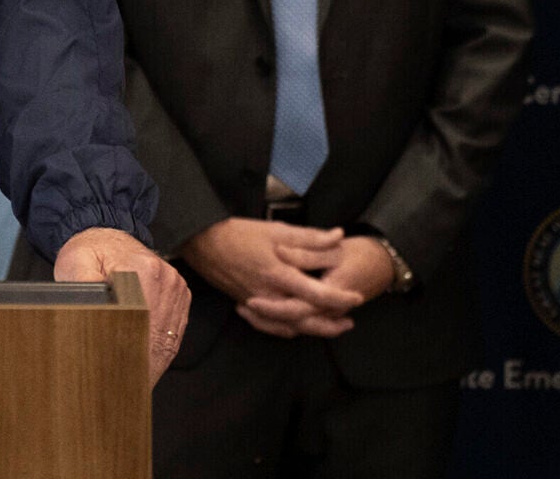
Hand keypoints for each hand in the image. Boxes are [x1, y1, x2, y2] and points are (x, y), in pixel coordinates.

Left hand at [53, 226, 191, 380]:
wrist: (105, 235)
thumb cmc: (89, 252)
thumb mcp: (75, 263)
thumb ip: (82, 287)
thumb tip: (93, 313)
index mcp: (140, 270)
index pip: (140, 324)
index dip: (131, 356)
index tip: (120, 379)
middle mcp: (165, 279)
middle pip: (158, 337)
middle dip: (143, 369)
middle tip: (127, 392)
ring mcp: (175, 288)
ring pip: (169, 339)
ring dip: (154, 365)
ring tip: (137, 386)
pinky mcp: (179, 295)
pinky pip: (175, 332)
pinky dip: (162, 353)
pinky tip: (148, 368)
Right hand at [180, 218, 368, 340]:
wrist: (201, 242)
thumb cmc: (239, 233)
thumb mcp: (276, 230)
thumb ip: (309, 238)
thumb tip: (338, 237)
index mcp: (279, 274)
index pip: (316, 293)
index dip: (339, 297)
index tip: (357, 297)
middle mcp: (269, 294)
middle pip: (305, 319)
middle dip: (330, 324)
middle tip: (349, 322)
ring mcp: (256, 303)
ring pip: (289, 326)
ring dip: (312, 329)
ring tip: (331, 327)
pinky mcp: (246, 304)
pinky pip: (269, 326)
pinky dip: (285, 330)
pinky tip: (296, 328)